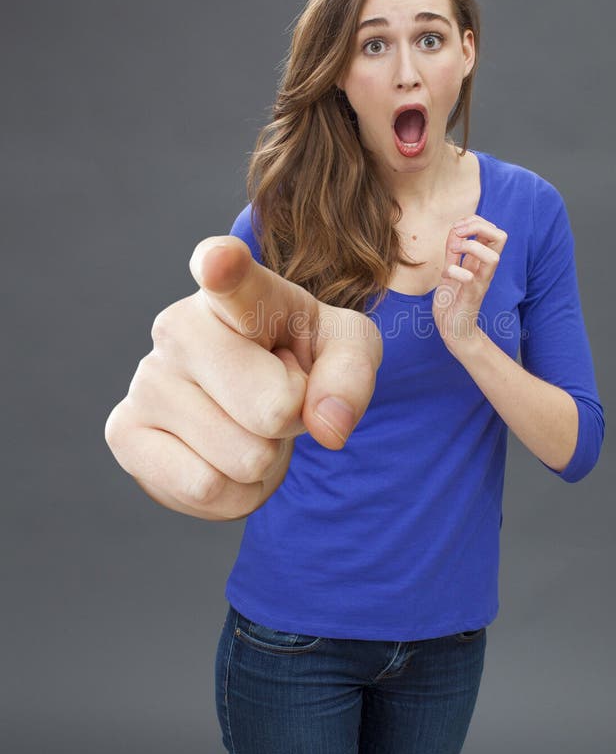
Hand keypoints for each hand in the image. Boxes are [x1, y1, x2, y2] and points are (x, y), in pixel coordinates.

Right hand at [104, 236, 382, 520]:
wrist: (254, 395)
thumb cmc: (301, 356)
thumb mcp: (347, 351)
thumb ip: (351, 375)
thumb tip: (328, 425)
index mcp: (240, 290)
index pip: (229, 276)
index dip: (224, 268)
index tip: (220, 261)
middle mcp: (180, 325)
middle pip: (271, 410)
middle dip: (291, 419)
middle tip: (276, 396)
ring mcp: (147, 378)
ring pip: (243, 458)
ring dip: (264, 458)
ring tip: (249, 423)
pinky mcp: (124, 431)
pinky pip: (206, 489)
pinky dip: (236, 492)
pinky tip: (224, 456)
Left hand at [432, 215, 506, 351]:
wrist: (452, 330)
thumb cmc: (453, 302)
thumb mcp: (450, 270)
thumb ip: (453, 252)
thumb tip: (455, 230)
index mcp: (481, 262)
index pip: (493, 231)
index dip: (475, 222)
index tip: (457, 229)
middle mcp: (485, 270)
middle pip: (500, 237)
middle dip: (478, 227)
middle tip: (458, 236)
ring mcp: (480, 283)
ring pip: (493, 257)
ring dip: (471, 247)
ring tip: (455, 253)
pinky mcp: (471, 297)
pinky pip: (470, 279)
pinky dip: (456, 271)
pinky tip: (447, 275)